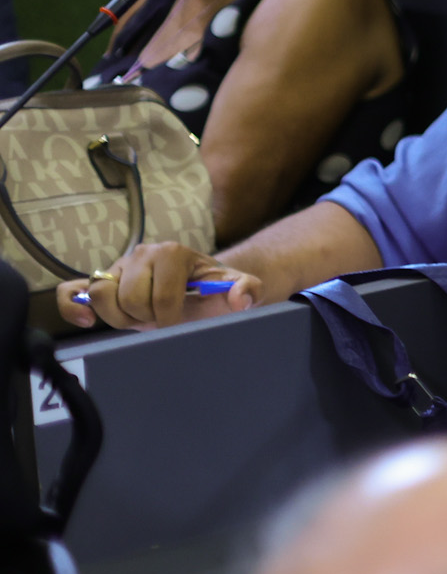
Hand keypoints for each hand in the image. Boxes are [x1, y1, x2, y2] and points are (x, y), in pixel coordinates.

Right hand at [61, 242, 258, 330]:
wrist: (200, 285)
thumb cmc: (214, 289)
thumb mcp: (236, 287)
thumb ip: (247, 290)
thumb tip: (239, 298)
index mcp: (173, 252)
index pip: (162, 297)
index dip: (171, 318)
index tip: (181, 320)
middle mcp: (142, 253)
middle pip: (130, 298)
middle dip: (147, 317)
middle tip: (161, 318)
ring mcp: (118, 266)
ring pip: (102, 297)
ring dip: (120, 317)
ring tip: (140, 318)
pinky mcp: (101, 281)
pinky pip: (74, 290)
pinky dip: (73, 306)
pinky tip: (87, 321)